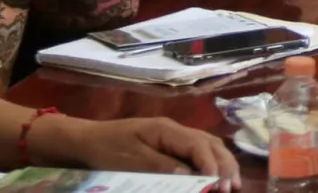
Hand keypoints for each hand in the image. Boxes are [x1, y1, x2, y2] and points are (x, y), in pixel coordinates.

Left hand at [29, 114, 239, 190]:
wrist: (83, 142)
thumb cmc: (105, 150)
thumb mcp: (129, 160)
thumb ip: (160, 166)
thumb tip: (190, 175)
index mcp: (167, 130)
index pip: (199, 146)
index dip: (213, 165)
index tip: (220, 185)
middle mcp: (176, 130)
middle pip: (210, 144)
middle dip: (225, 165)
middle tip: (234, 187)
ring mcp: (173, 137)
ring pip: (208, 147)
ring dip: (222, 164)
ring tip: (233, 184)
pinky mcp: (168, 146)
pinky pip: (197, 152)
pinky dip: (210, 164)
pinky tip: (214, 177)